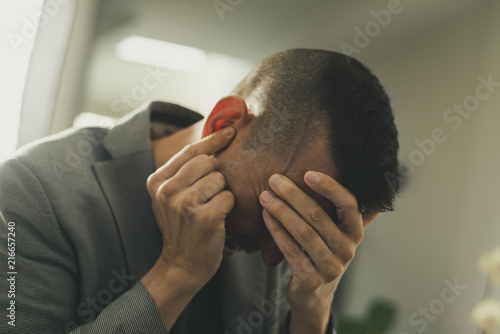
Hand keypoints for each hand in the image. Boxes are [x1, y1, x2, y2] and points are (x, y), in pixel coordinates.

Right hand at [146, 127, 235, 287]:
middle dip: (215, 177)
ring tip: (209, 208)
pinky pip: (229, 197)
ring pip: (220, 179)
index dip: (213, 139)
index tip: (231, 131)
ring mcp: (184, 203)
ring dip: (221, 193)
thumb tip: (215, 136)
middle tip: (207, 197)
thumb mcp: (171, 196)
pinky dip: (228, 208)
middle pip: (208, 162)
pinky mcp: (204, 217)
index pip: (190, 150)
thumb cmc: (182, 226)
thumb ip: (183, 170)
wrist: (181, 265)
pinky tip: (217, 219)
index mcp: (157, 180)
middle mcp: (167, 190)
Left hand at [259, 171, 379, 328]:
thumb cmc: (323, 253)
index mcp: (355, 232)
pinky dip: (276, 230)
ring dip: (281, 211)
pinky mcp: (311, 279)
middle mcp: (347, 249)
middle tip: (274, 179)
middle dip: (293, 194)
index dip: (329, 187)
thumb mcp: (337, 233)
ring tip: (265, 196)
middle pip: (318, 216)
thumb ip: (342, 210)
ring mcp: (330, 266)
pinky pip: (290, 250)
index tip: (308, 173)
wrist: (314, 295)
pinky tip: (266, 216)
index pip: (348, 204)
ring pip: (303, 232)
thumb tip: (359, 175)